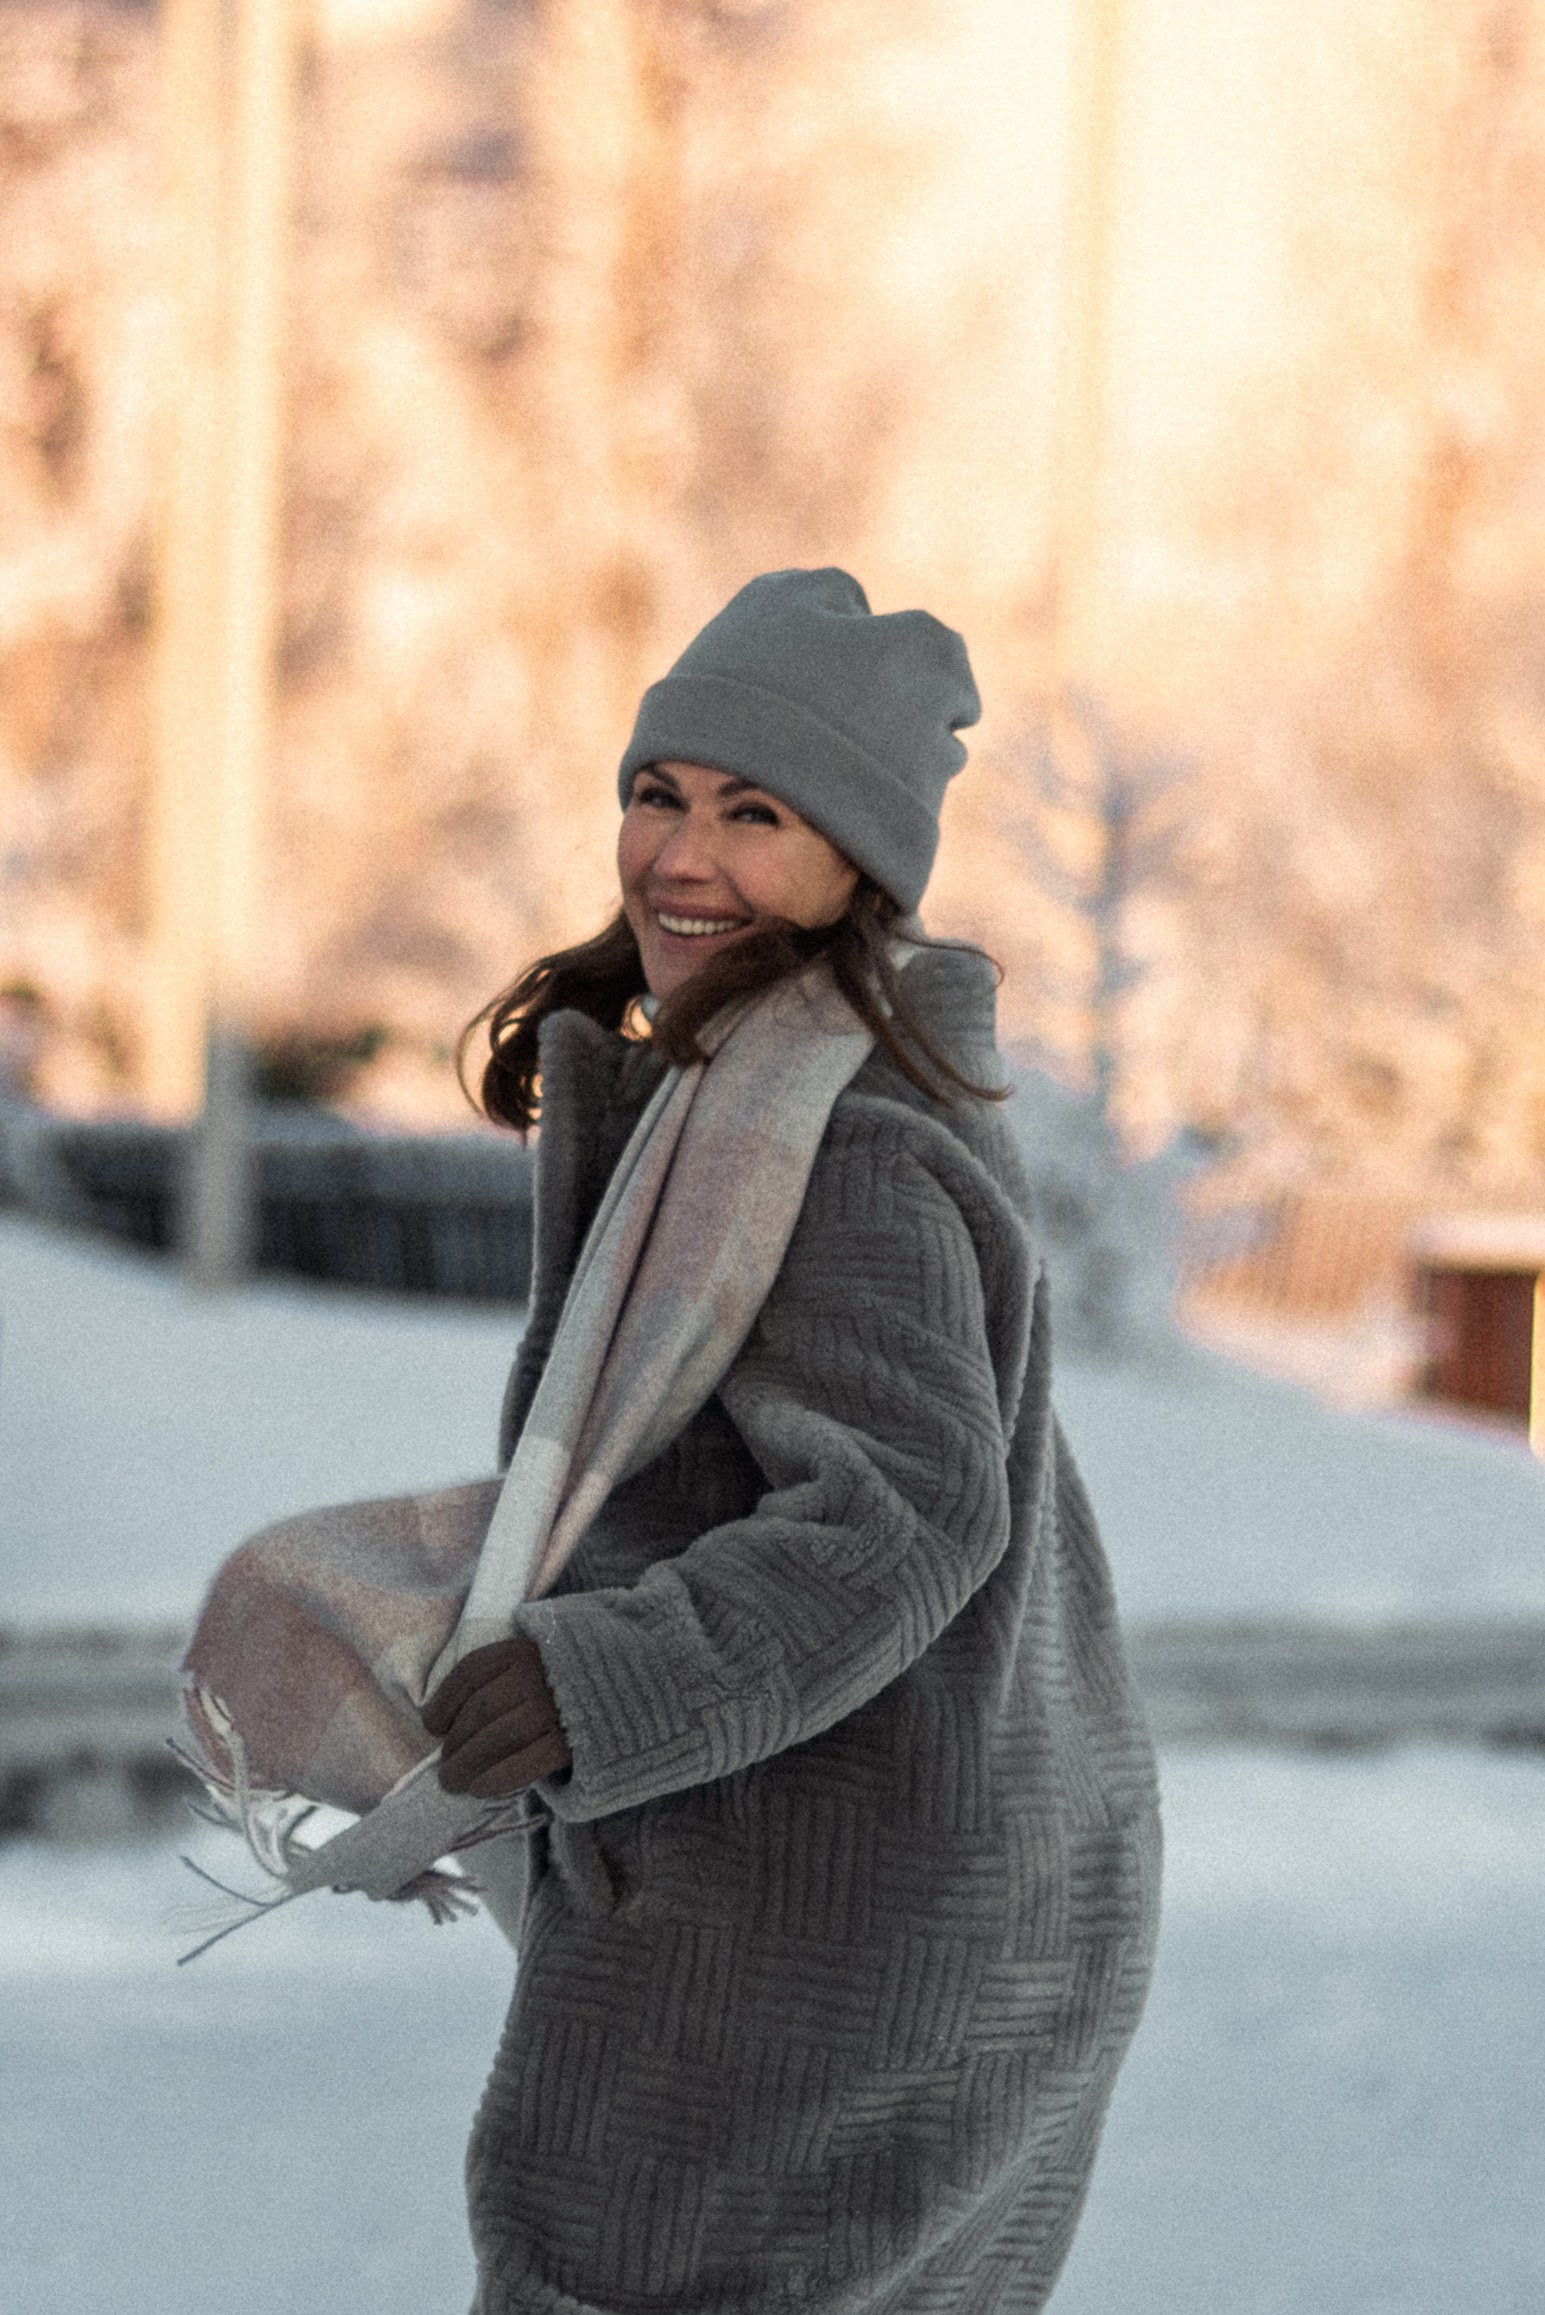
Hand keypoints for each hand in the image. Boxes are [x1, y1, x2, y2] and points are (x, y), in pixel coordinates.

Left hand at [422, 1635, 570, 1797]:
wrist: (624, 1692)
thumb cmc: (566, 1687)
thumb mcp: (534, 1667)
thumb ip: (499, 1683)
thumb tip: (443, 1725)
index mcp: (524, 1651)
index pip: (471, 1672)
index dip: (445, 1701)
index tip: (432, 1726)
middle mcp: (538, 1675)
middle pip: (481, 1710)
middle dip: (455, 1744)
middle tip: (444, 1768)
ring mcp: (557, 1707)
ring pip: (498, 1738)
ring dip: (467, 1764)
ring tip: (453, 1782)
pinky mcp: (573, 1741)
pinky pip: (527, 1762)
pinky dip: (498, 1778)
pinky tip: (481, 1789)